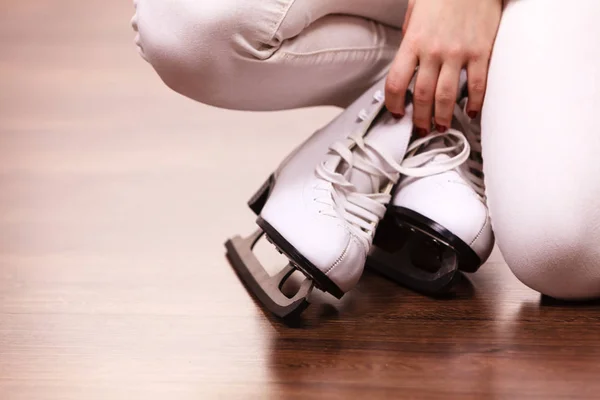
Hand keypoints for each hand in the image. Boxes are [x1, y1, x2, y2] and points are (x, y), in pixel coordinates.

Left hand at [385, 0, 502, 134]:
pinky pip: (477, 85)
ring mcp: (458, 53)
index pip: (396, 83)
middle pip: (422, 96)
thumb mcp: (415, 13)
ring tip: (441, 126)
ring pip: (447, 96)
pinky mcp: (480, 52)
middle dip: (420, 118)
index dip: (394, 103)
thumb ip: (410, 39)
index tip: (398, 112)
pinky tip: (470, 111)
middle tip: (421, 128)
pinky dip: (473, 103)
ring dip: (443, 117)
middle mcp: (434, 51)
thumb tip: (408, 62)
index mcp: (413, 42)